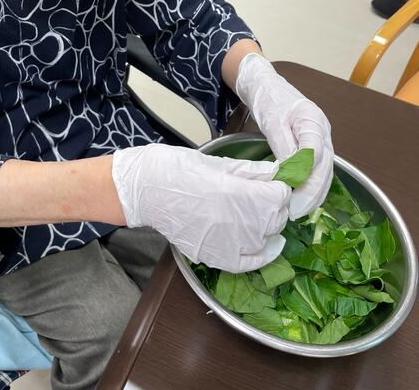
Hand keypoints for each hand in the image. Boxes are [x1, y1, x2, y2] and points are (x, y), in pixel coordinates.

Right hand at [111, 143, 290, 272]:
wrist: (145, 189)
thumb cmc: (177, 168)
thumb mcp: (219, 162)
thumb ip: (252, 171)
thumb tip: (278, 173)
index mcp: (237, 194)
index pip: (280, 197)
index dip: (281, 187)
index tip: (276, 181)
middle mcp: (236, 224)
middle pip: (276, 219)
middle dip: (276, 205)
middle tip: (265, 193)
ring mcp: (225, 244)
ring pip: (266, 240)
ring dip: (268, 226)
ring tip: (260, 214)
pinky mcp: (213, 256)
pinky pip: (248, 263)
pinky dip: (261, 255)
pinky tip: (264, 244)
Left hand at [235, 53, 333, 219]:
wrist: (266, 85)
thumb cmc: (269, 99)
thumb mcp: (272, 121)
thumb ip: (283, 145)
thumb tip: (291, 171)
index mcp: (313, 120)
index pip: (316, 153)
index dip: (307, 176)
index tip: (293, 193)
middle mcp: (323, 130)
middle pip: (325, 166)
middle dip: (312, 192)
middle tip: (296, 211)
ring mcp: (321, 137)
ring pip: (324, 170)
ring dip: (314, 192)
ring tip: (299, 210)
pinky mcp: (314, 144)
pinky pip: (318, 168)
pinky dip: (312, 184)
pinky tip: (302, 198)